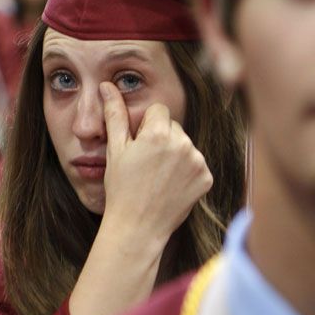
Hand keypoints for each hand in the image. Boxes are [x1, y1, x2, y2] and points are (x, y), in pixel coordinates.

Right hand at [99, 82, 212, 245]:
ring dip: (175, 155)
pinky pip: (197, 165)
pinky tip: (171, 186)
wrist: (137, 228)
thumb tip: (107, 86)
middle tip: (146, 164)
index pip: (159, 111)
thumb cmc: (121, 188)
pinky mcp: (207, 177)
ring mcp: (198, 161)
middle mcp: (183, 143)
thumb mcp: (115, 150)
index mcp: (159, 133)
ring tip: (157, 177)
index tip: (139, 145)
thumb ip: (115, 114)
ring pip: (186, 145)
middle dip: (162, 139)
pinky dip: (187, 172)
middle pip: (174, 127)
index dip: (146, 126)